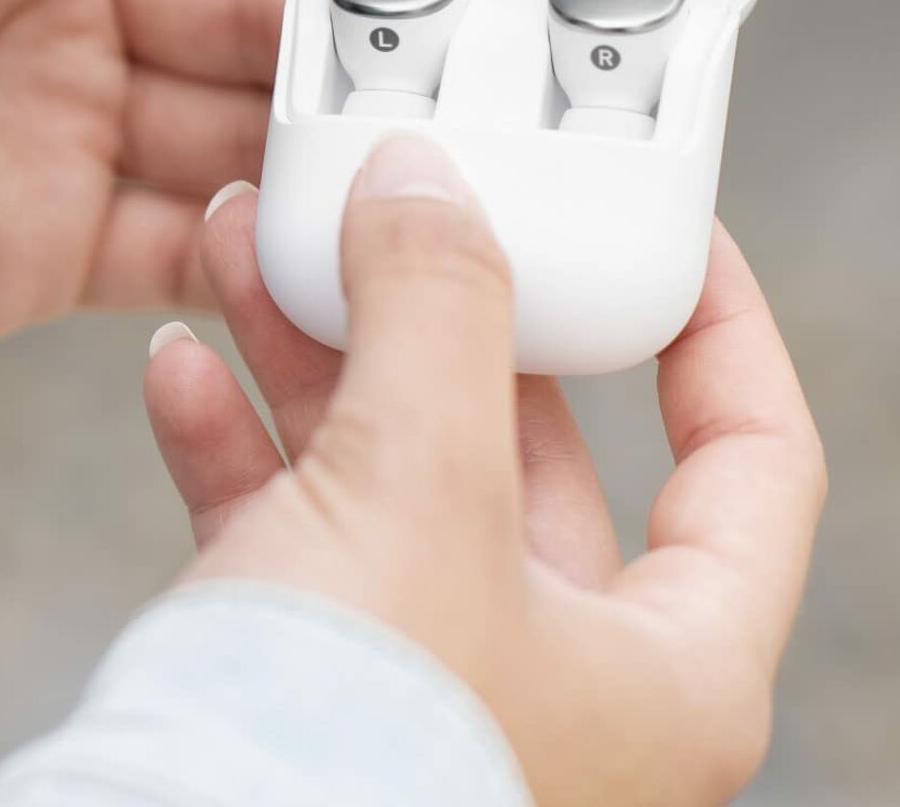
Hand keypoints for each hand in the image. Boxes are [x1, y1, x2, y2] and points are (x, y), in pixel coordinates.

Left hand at [0, 0, 360, 374]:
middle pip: (240, 8)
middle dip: (327, 37)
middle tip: (420, 65)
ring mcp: (67, 122)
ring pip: (228, 132)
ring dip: (298, 152)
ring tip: (372, 168)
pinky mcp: (60, 236)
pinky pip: (183, 240)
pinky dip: (239, 251)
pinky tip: (283, 249)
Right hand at [144, 134, 825, 805]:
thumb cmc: (344, 760)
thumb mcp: (421, 492)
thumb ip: (438, 311)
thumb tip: (424, 181)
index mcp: (660, 661)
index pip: (748, 456)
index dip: (718, 327)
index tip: (663, 233)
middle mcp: (550, 666)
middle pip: (523, 431)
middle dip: (445, 308)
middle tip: (403, 212)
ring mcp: (420, 661)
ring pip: (382, 458)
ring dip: (313, 346)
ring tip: (259, 249)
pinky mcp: (304, 664)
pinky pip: (281, 517)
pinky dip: (235, 433)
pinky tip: (183, 366)